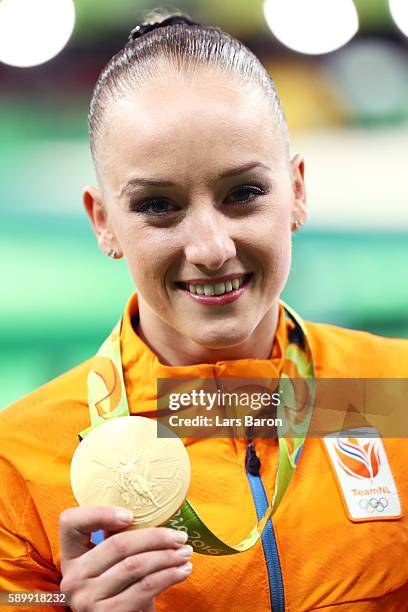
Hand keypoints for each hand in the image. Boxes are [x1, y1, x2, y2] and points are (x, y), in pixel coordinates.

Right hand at [59, 506, 191, 611]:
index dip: (100, 513)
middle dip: (155, 537)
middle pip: (117, 544)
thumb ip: (118, 541)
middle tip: (180, 536)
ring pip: (135, 565)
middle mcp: (73, 577)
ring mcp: (87, 599)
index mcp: (70, 556)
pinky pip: (145, 587)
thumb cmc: (119, 589)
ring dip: (167, 557)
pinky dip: (169, 576)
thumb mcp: (111, 564)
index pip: (71, 522)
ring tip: (185, 552)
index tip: (131, 514)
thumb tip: (152, 513)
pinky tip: (182, 571)